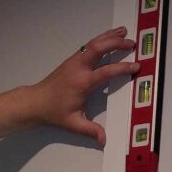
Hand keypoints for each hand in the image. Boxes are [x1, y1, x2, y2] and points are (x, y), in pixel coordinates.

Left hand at [27, 26, 138, 146]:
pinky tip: (109, 37)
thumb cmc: (54, 112)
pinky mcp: (72, 60)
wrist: (35, 102)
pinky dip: (101, 39)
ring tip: (124, 31)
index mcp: (82, 82)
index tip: (136, 67)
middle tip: (132, 43)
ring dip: (109, 36)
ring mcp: (74, 61)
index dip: (122, 68)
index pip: (106, 72)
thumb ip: (91, 130)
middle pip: (98, 48)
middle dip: (116, 43)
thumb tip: (104, 140)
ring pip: (93, 43)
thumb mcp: (73, 123)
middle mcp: (79, 68)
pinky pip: (88, 46)